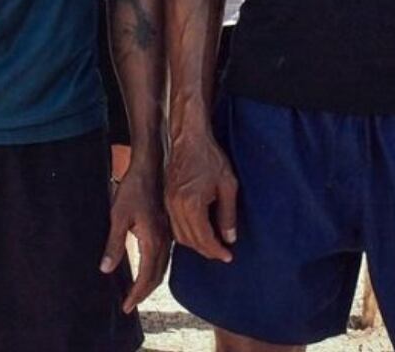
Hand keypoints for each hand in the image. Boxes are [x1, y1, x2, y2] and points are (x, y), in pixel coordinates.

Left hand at [103, 166, 169, 313]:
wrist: (151, 168)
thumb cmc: (133, 189)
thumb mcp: (118, 216)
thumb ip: (114, 245)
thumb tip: (106, 269)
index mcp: (153, 240)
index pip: (146, 277)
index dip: (136, 294)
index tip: (126, 306)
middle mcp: (164, 241)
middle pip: (157, 276)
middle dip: (143, 293)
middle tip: (130, 304)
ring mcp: (168, 235)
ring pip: (162, 267)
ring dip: (150, 283)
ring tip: (137, 292)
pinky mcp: (167, 228)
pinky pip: (165, 257)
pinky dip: (156, 270)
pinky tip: (148, 269)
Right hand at [165, 128, 237, 262]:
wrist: (188, 137)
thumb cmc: (209, 157)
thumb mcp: (227, 184)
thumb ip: (228, 214)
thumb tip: (229, 238)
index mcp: (191, 204)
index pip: (204, 238)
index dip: (217, 251)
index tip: (228, 256)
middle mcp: (175, 206)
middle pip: (190, 240)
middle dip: (207, 250)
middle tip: (222, 253)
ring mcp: (167, 202)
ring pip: (179, 235)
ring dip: (195, 244)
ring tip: (211, 245)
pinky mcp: (165, 198)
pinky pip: (173, 225)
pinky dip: (185, 234)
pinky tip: (197, 232)